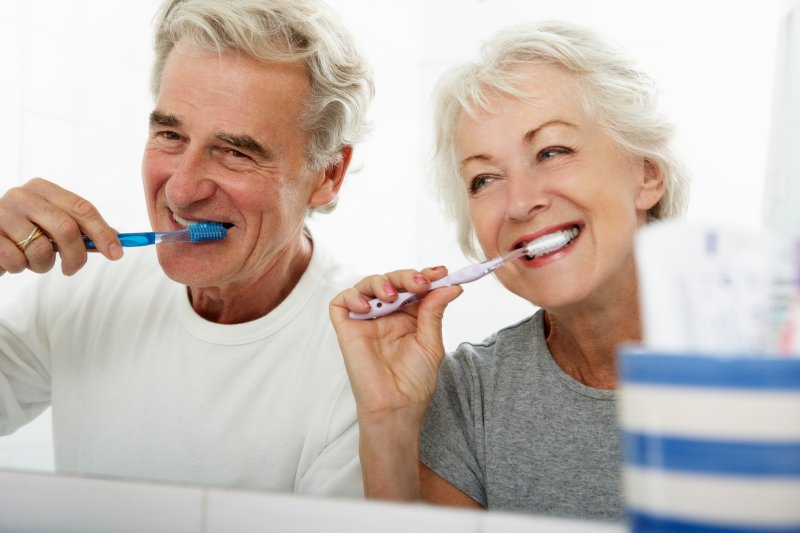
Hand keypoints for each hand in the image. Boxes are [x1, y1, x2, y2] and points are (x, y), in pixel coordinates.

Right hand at [0, 178, 121, 276]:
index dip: (102, 232)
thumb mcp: (50, 224)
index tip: (116, 253)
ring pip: (41, 249)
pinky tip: (15, 260)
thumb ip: (80, 230)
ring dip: (44, 264)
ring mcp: (2, 213)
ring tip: (34, 261)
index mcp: (43, 189)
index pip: (82, 208)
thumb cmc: (22, 231)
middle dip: (76, 255)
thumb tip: (116, 241)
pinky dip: (21, 268)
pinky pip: (17, 261)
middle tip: (72, 268)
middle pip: (66, 228)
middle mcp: (22, 196)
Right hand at [329, 266, 462, 425]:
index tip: (441, 272)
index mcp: (408, 318)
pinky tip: (368, 308)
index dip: (425, 276)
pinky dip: (353, 296)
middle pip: (392, 281)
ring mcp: (366, 321)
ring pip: (367, 285)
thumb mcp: (431, 343)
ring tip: (393, 295)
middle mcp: (386, 316)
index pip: (413, 287)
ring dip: (381, 282)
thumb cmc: (414, 382)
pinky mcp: (347, 328)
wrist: (397, 407)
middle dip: (406, 277)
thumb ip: (434, 311)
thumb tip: (451, 286)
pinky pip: (341, 302)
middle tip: (420, 283)